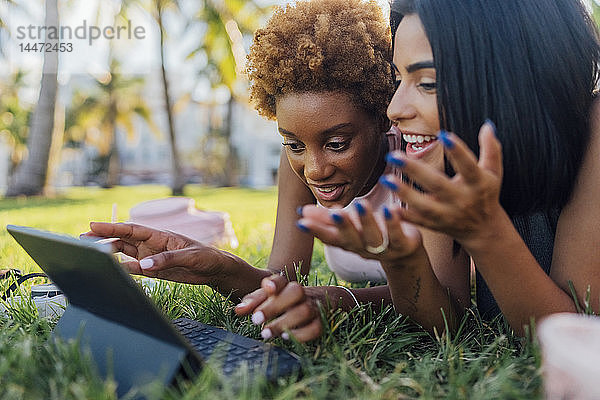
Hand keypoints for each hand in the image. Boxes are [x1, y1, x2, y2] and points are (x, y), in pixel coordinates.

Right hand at [83, 222, 227, 285]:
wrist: (214, 269)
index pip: (132, 229)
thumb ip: (167, 259)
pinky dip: (121, 268)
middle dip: (104, 238)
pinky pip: (133, 268)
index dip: (112, 227)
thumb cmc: (205, 256)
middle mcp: (152, 244)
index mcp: (160, 235)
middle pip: (123, 239)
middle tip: (83, 238)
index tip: (93, 226)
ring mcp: (150, 256)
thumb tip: (143, 265)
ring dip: (109, 251)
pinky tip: (110, 268)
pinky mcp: (153, 270)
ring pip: (125, 252)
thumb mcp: (189, 257)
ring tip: (92, 252)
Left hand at [234, 275, 321, 341]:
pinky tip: (285, 336)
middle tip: (255, 320)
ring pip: (304, 311)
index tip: (267, 289)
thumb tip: (238, 310)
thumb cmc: (287, 301)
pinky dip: (300, 334)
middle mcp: (302, 293)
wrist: (322, 301)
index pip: (282, 280)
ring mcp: (313, 307)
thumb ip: (254, 301)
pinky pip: (315, 328)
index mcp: (287, 286)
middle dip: (275, 306)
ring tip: (265, 333)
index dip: (275, 283)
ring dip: (283, 323)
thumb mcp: (270, 298)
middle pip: (295, 292)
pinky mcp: (321, 322)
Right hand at [296, 200, 423, 266]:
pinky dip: (394, 224)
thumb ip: (327, 219)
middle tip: (335, 212)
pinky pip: (398, 235)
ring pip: (374, 237)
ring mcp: (384, 249)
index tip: (302, 220)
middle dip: (343, 225)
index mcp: (348, 243)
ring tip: (361, 204)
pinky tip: (391, 209)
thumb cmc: (372, 233)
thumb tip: (302, 210)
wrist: (405, 253)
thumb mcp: (349, 226)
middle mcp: (364, 248)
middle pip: (351, 239)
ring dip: (367, 221)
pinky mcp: (404, 246)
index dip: (317, 231)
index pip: (330, 238)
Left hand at [383, 121, 504, 247]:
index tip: (442, 134)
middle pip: (437, 184)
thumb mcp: (494, 172)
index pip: (468, 166)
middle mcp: (462, 200)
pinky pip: (418, 221)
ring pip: (424, 205)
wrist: (483, 229)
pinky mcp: (436, 225)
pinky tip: (388, 207)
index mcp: (478, 184)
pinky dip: (404, 217)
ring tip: (386, 179)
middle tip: (393, 155)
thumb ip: (492, 149)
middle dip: (415, 170)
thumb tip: (487, 125)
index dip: (458, 151)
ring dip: (404, 193)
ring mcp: (448, 214)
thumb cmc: (486, 193)